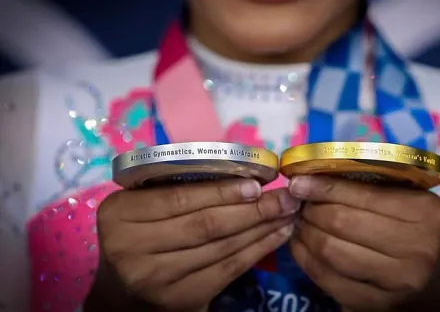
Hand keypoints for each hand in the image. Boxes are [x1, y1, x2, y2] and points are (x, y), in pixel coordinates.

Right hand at [86, 180, 299, 311]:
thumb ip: (175, 187)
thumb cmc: (137, 232)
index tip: (257, 184)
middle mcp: (131, 248)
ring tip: (287, 214)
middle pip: (205, 225)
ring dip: (261, 229)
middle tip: (286, 197)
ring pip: (221, 248)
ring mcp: (157, 278)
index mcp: (120, 214)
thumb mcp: (141, 204)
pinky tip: (277, 235)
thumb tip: (240, 171)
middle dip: (252, 209)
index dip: (222, 191)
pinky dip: (257, 251)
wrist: (123, 289)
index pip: (179, 198)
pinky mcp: (181, 299)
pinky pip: (228, 270)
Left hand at [288, 176, 439, 311]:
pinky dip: (305, 259)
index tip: (298, 182)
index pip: (364, 194)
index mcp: (426, 212)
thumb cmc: (412, 232)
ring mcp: (398, 280)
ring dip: (306, 234)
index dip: (324, 187)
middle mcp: (418, 247)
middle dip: (312, 211)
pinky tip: (301, 246)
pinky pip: (327, 278)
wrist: (431, 286)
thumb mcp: (405, 201)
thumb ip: (368, 186)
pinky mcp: (376, 304)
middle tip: (302, 205)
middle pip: (342, 222)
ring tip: (302, 224)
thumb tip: (309, 178)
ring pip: (331, 251)